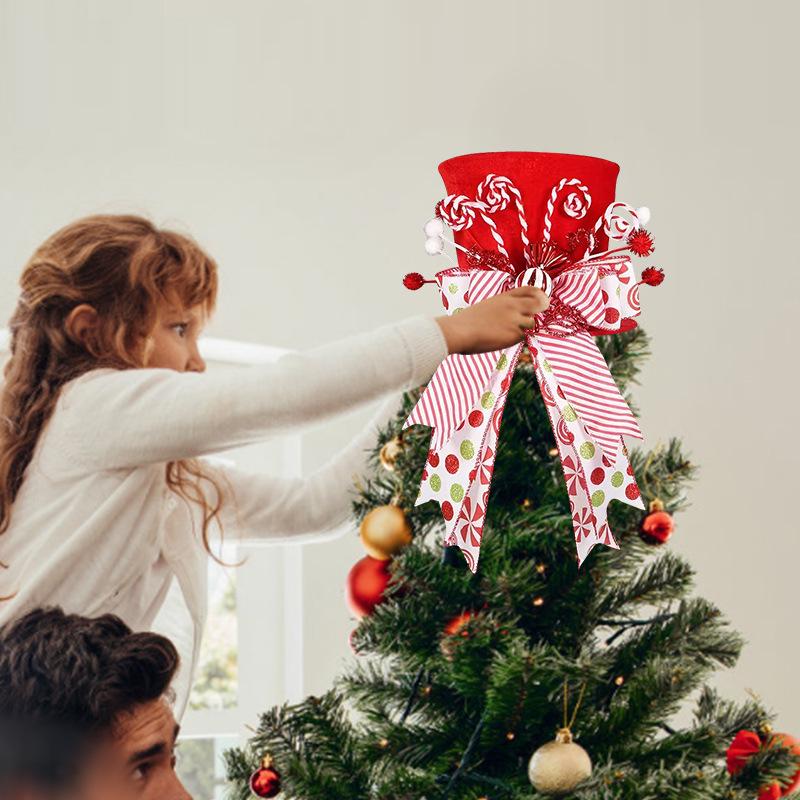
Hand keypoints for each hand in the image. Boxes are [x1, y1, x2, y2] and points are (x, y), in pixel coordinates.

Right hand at [435, 286, 549, 354]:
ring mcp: (514, 319)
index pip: (528, 289)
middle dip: (542, 307)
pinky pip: (522, 337)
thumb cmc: (466, 321)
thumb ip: (501, 309)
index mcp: (503, 297)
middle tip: (543, 311)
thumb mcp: (486, 307)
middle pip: (538, 303)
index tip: (542, 297)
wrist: (460, 331)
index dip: (539, 293)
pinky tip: (502, 339)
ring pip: (531, 322)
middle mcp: (512, 305)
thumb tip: (513, 316)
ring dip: (524, 328)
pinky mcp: (514, 334)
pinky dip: (516, 339)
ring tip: (508, 331)